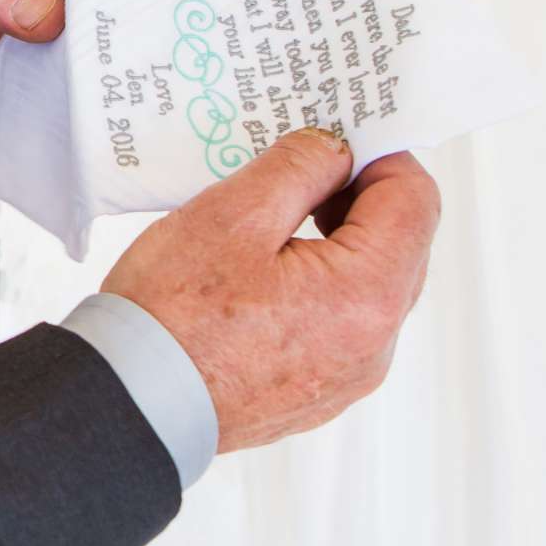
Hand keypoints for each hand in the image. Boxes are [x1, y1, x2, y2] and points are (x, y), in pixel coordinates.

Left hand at [0, 0, 123, 77]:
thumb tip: (48, 13)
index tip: (112, 16)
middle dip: (110, 19)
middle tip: (112, 59)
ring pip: (89, 25)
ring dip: (92, 53)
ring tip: (100, 84)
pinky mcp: (33, 38)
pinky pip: (62, 57)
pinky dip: (68, 75)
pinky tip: (73, 95)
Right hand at [104, 130, 441, 453]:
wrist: (130, 405)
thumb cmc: (171, 318)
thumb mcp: (232, 215)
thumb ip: (300, 167)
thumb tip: (335, 151)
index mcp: (366, 296)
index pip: (415, 200)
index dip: (379, 156)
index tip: (335, 140)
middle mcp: (374, 345)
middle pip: (399, 245)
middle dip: (356, 199)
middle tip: (295, 174)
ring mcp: (348, 377)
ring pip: (367, 286)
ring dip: (333, 245)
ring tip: (267, 229)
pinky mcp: (318, 394)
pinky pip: (338, 325)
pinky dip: (314, 290)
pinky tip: (258, 280)